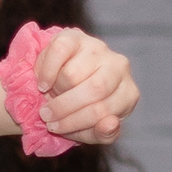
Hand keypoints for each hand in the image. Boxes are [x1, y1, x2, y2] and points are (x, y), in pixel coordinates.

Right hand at [31, 31, 136, 148]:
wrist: (60, 83)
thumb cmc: (79, 111)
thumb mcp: (90, 130)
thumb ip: (103, 134)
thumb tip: (111, 123)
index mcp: (128, 94)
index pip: (103, 111)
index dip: (74, 122)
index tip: (53, 127)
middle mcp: (120, 67)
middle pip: (93, 90)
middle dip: (64, 107)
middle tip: (46, 115)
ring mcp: (99, 49)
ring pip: (72, 74)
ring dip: (55, 90)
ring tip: (51, 95)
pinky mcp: (76, 36)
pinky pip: (58, 52)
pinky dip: (46, 71)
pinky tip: (44, 82)